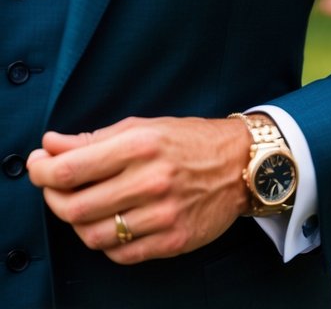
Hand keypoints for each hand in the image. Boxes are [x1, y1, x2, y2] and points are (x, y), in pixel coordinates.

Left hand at [27, 116, 250, 264]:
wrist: (241, 164)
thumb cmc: (188, 140)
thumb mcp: (143, 127)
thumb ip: (94, 139)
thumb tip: (50, 146)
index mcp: (141, 145)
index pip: (71, 168)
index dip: (42, 170)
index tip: (37, 165)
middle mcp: (151, 181)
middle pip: (75, 207)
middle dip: (53, 198)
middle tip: (53, 187)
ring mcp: (162, 215)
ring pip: (93, 236)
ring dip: (77, 223)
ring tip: (83, 205)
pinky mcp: (172, 241)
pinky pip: (119, 255)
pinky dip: (106, 242)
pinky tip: (111, 223)